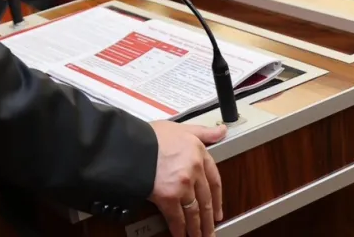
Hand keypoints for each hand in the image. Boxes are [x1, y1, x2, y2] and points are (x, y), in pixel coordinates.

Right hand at [149, 121, 226, 236]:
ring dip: (197, 228)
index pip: (215, 180)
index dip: (218, 198)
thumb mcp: (181, 128)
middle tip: (210, 231)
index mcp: (199, 153)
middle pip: (205, 200)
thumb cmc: (151, 136)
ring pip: (194, 212)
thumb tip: (222, 130)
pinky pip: (177, 218)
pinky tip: (181, 236)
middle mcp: (194, 170)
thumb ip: (203, 132)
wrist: (132, 145)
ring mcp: (183, 186)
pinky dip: (179, 230)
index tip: (217, 210)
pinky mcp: (168, 197)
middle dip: (208, 219)